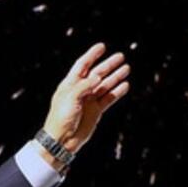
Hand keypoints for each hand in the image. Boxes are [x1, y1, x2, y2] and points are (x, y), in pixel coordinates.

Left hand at [41, 43, 130, 159]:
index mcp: (70, 84)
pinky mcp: (96, 111)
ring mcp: (89, 100)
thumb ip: (84, 85)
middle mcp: (81, 90)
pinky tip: (125, 85)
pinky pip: (109, 98)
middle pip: (97, 73)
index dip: (92, 55)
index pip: (83, 65)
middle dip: (108, 65)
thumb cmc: (61, 117)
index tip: (102, 46)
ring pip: (105, 85)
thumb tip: (98, 77)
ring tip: (126, 68)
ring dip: (115, 76)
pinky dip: (117, 92)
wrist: (62, 139)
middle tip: (121, 56)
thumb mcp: (70, 98)